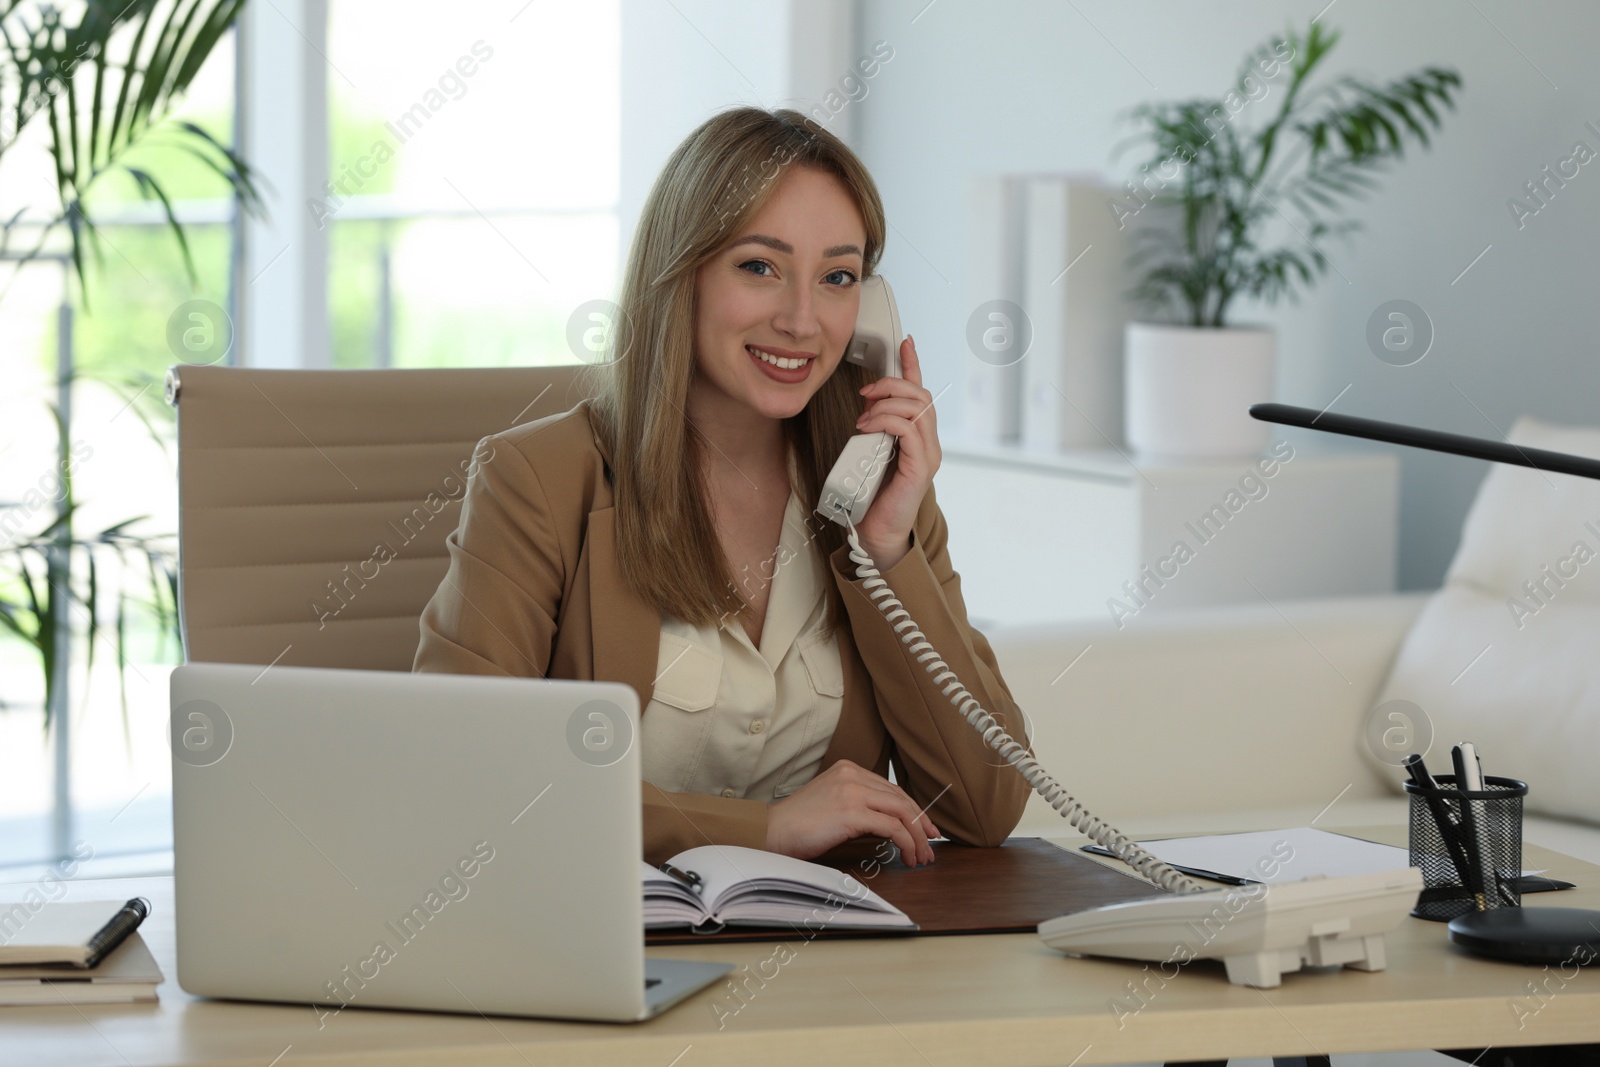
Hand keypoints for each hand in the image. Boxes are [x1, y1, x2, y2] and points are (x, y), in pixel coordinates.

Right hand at [765, 758, 940, 865]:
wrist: (773, 831)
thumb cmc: (798, 824)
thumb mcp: (832, 803)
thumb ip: (858, 804)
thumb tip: (890, 825)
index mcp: (849, 769)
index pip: (893, 789)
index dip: (914, 811)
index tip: (926, 829)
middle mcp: (853, 775)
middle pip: (902, 799)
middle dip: (922, 824)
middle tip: (931, 845)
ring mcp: (852, 791)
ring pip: (902, 812)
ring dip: (917, 837)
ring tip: (921, 857)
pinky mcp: (851, 812)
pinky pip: (892, 827)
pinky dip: (906, 843)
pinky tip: (907, 856)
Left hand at [853, 335, 939, 570]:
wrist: (874, 534)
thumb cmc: (871, 498)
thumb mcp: (870, 454)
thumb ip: (875, 433)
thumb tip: (864, 411)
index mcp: (918, 438)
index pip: (920, 393)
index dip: (913, 365)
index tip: (905, 343)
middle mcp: (929, 443)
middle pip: (921, 395)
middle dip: (892, 385)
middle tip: (866, 393)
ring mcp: (928, 455)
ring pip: (916, 408)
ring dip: (886, 404)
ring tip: (864, 417)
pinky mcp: (921, 468)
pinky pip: (909, 430)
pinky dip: (886, 421)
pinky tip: (868, 427)